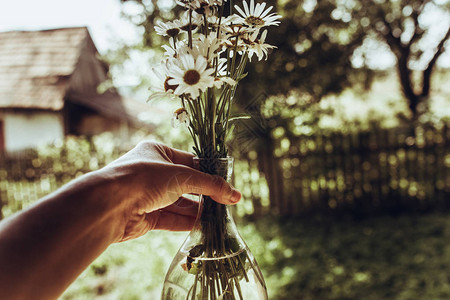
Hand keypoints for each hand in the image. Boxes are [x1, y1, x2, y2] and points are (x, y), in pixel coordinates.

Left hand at [101, 141, 240, 241]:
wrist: (109, 204)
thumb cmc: (144, 178)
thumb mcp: (181, 176)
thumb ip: (210, 185)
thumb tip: (235, 195)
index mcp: (157, 152)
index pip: (191, 162)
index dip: (210, 173)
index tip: (228, 184)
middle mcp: (152, 172)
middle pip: (186, 184)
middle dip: (206, 195)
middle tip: (227, 203)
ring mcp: (148, 195)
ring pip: (180, 203)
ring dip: (199, 211)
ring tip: (220, 218)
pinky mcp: (146, 217)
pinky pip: (171, 219)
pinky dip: (187, 222)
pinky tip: (204, 226)